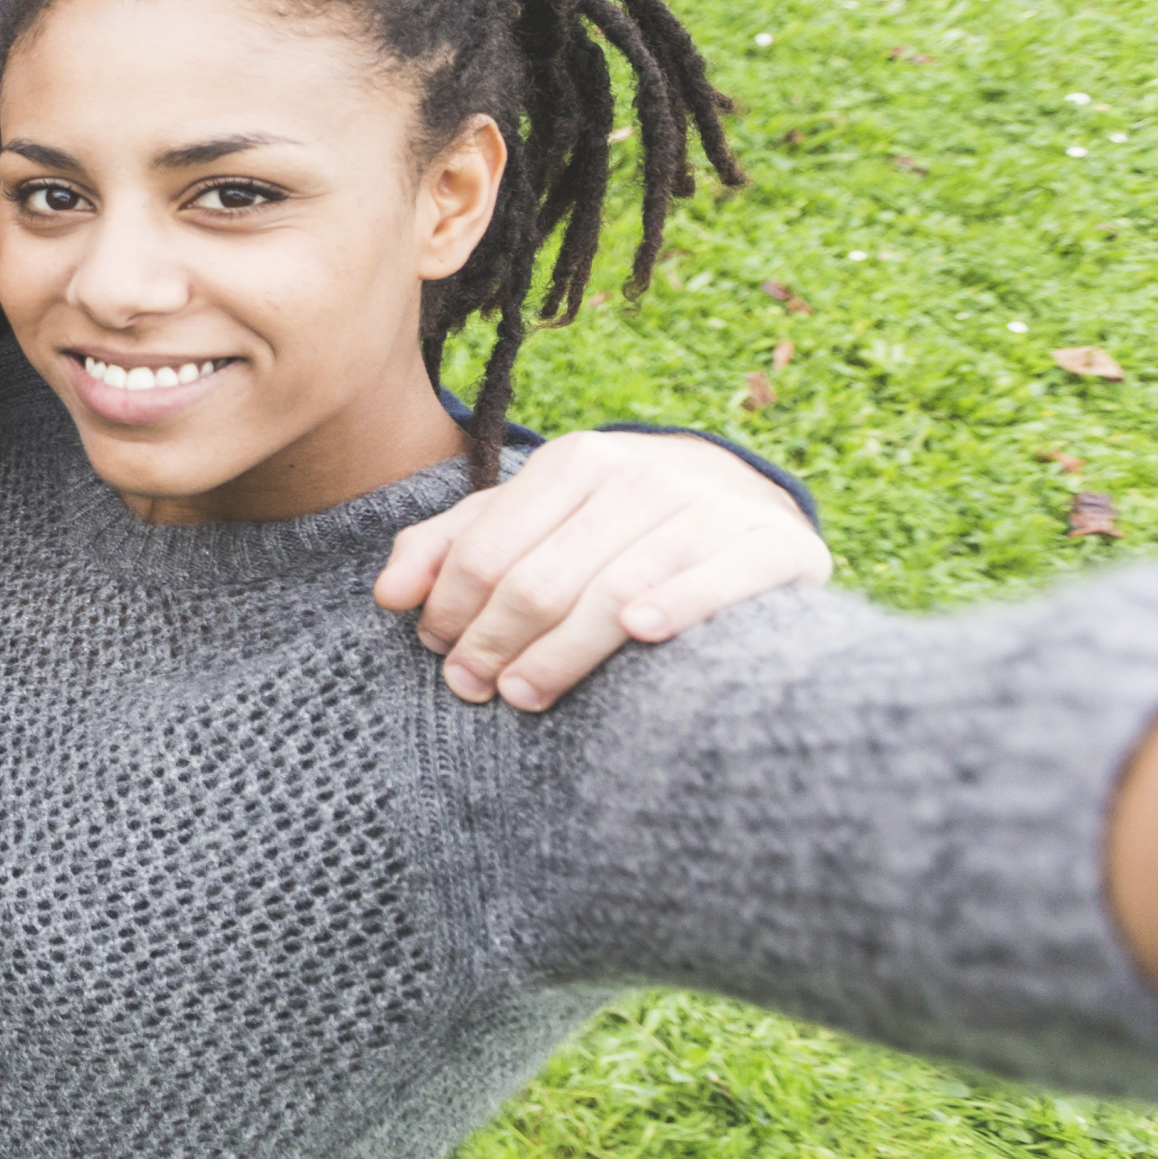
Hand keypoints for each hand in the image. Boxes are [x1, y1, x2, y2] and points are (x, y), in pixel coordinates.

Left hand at [375, 430, 830, 711]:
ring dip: (561, 652)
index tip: (438, 651)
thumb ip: (453, 545)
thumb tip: (387, 595)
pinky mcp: (769, 547)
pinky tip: (640, 632)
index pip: (488, 549)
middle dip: (493, 640)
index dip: (452, 607)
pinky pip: (714, 581)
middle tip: (471, 687)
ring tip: (521, 695)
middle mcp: (640, 476)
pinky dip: (677, 604)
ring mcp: (706, 510)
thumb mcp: (532, 517)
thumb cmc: (615, 525)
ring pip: (613, 590)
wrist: (747, 501)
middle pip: (541, 578)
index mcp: (574, 463)